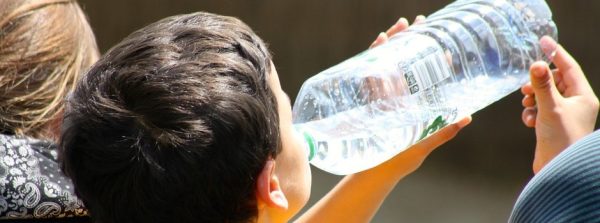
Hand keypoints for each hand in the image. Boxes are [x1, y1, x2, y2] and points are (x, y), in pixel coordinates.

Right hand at [366, 15, 469, 173]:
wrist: (371, 175)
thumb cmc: (398, 163)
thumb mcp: (423, 146)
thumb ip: (442, 132)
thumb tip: (467, 117)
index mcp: (412, 107)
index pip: (425, 79)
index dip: (434, 61)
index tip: (443, 46)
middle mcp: (396, 100)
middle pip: (404, 64)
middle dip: (410, 42)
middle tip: (418, 23)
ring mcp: (380, 99)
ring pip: (386, 65)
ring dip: (392, 44)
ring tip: (399, 27)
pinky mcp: (365, 101)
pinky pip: (368, 75)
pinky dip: (372, 57)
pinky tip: (378, 43)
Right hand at [521, 36, 598, 172]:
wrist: (558, 171)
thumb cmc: (561, 139)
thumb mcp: (550, 108)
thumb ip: (542, 85)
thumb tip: (535, 64)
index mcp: (583, 97)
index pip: (569, 67)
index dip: (555, 53)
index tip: (542, 41)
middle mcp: (577, 104)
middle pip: (556, 81)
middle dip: (539, 82)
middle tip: (526, 86)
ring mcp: (565, 115)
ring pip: (546, 95)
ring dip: (534, 97)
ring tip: (527, 103)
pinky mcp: (553, 125)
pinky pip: (540, 109)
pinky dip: (532, 112)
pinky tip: (529, 121)